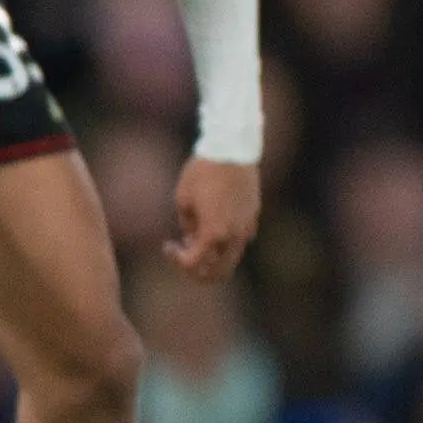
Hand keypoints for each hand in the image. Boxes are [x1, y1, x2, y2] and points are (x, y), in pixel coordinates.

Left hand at [166, 156, 259, 279]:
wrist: (232, 148)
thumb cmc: (202, 172)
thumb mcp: (183, 199)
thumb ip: (187, 225)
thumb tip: (193, 237)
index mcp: (213, 233)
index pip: (193, 264)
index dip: (176, 260)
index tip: (168, 244)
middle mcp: (234, 235)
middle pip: (219, 273)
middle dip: (198, 272)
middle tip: (184, 258)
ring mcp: (247, 226)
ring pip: (232, 258)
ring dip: (213, 256)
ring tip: (196, 238)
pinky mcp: (254, 216)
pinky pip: (240, 239)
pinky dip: (225, 242)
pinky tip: (213, 223)